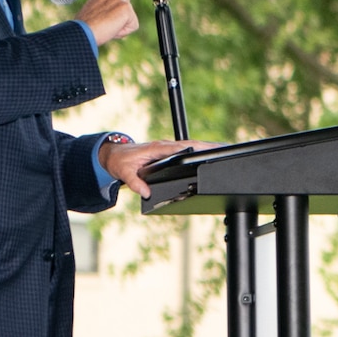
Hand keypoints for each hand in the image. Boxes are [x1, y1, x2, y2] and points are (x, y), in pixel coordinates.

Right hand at [78, 0, 137, 44]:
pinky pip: (133, 25)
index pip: (117, 6)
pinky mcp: (125, 7)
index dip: (110, 18)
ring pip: (130, 18)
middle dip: (119, 20)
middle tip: (104, 25)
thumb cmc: (83, 28)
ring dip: (120, 27)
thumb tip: (109, 18)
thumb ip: (103, 11)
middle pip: (127, 9)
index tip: (99, 21)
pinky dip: (124, 32)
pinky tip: (111, 30)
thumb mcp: (92, 14)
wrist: (82, 32)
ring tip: (106, 27)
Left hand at [100, 138, 223, 198]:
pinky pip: (186, 149)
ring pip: (190, 145)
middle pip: (191, 144)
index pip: (180, 147)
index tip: (209, 150)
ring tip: (222, 150)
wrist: (114, 154)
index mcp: (157, 148)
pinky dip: (198, 150)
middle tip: (224, 148)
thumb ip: (135, 183)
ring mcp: (167, 148)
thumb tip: (146, 193)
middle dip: (208, 145)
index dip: (195, 148)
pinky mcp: (168, 151)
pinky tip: (208, 155)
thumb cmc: (119, 161)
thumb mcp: (124, 173)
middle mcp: (164, 146)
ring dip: (206, 146)